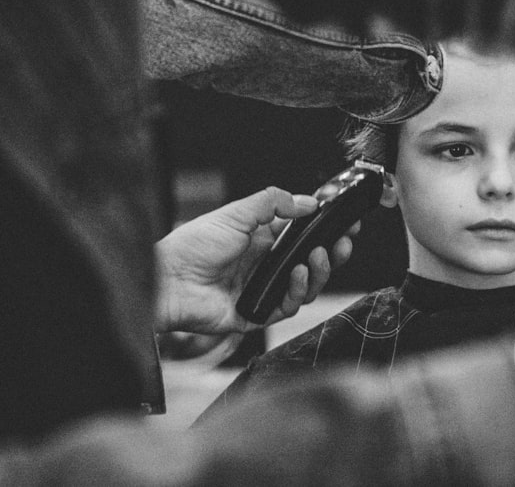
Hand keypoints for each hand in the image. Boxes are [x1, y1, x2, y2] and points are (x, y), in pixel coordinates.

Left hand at [153, 186, 355, 333]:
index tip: (346, 223)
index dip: (326, 230)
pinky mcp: (259, 313)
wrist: (169, 281)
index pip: (303, 234)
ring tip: (319, 256)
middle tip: (344, 242)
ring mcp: (264, 289)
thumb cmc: (192, 246)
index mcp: (262, 239)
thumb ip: (274, 203)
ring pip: (306, 285)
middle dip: (332, 252)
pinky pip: (289, 305)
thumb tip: (308, 202)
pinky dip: (298, 289)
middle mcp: (266, 264)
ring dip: (319, 270)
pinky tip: (297, 274)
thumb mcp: (236, 213)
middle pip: (311, 261)